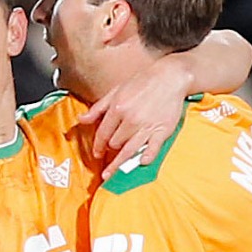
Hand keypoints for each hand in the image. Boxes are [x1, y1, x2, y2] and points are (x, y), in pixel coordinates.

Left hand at [81, 54, 186, 178]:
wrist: (170, 76)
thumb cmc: (143, 82)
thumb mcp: (116, 91)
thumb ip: (98, 108)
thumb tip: (81, 119)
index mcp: (117, 108)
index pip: (102, 134)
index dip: (97, 146)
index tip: (97, 153)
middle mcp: (130, 119)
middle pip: (114, 143)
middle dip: (111, 148)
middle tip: (110, 153)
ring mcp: (147, 126)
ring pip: (128, 150)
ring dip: (119, 164)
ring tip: (111, 175)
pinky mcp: (162, 130)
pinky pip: (152, 149)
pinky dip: (146, 157)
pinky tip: (140, 163)